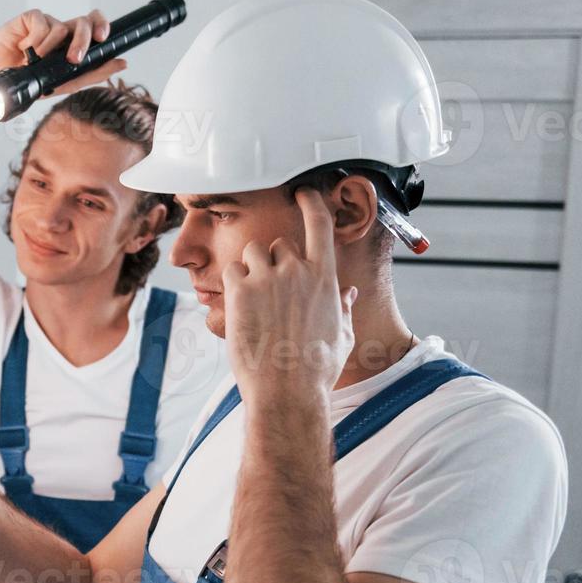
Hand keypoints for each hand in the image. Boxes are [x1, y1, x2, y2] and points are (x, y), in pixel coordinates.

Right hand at [0, 8, 126, 89]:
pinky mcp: (29, 18)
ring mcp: (46, 23)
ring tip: (35, 61)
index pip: (95, 25)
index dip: (103, 26)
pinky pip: (40, 23)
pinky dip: (34, 40)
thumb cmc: (32, 81)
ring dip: (50, 49)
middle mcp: (63, 31)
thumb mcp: (65, 82)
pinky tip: (24, 50)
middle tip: (74, 59)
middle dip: (83, 39)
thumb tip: (123, 62)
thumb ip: (93, 73)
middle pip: (83, 21)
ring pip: (61, 27)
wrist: (1, 82)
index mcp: (74, 42)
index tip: (105, 40)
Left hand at [224, 187, 357, 405]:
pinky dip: (232, 283)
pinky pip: (231, 270)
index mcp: (326, 278)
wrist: (287, 390)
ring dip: (250, 269)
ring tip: (253, 300)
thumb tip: (349, 293)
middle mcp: (298, 270)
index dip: (311, 203)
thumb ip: (344, 308)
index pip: (320, 224)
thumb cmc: (317, 370)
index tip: (304, 192)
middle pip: (279, 244)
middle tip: (270, 293)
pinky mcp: (241, 289)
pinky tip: (238, 306)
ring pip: (252, 252)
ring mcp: (268, 278)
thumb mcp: (342, 336)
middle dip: (273, 262)